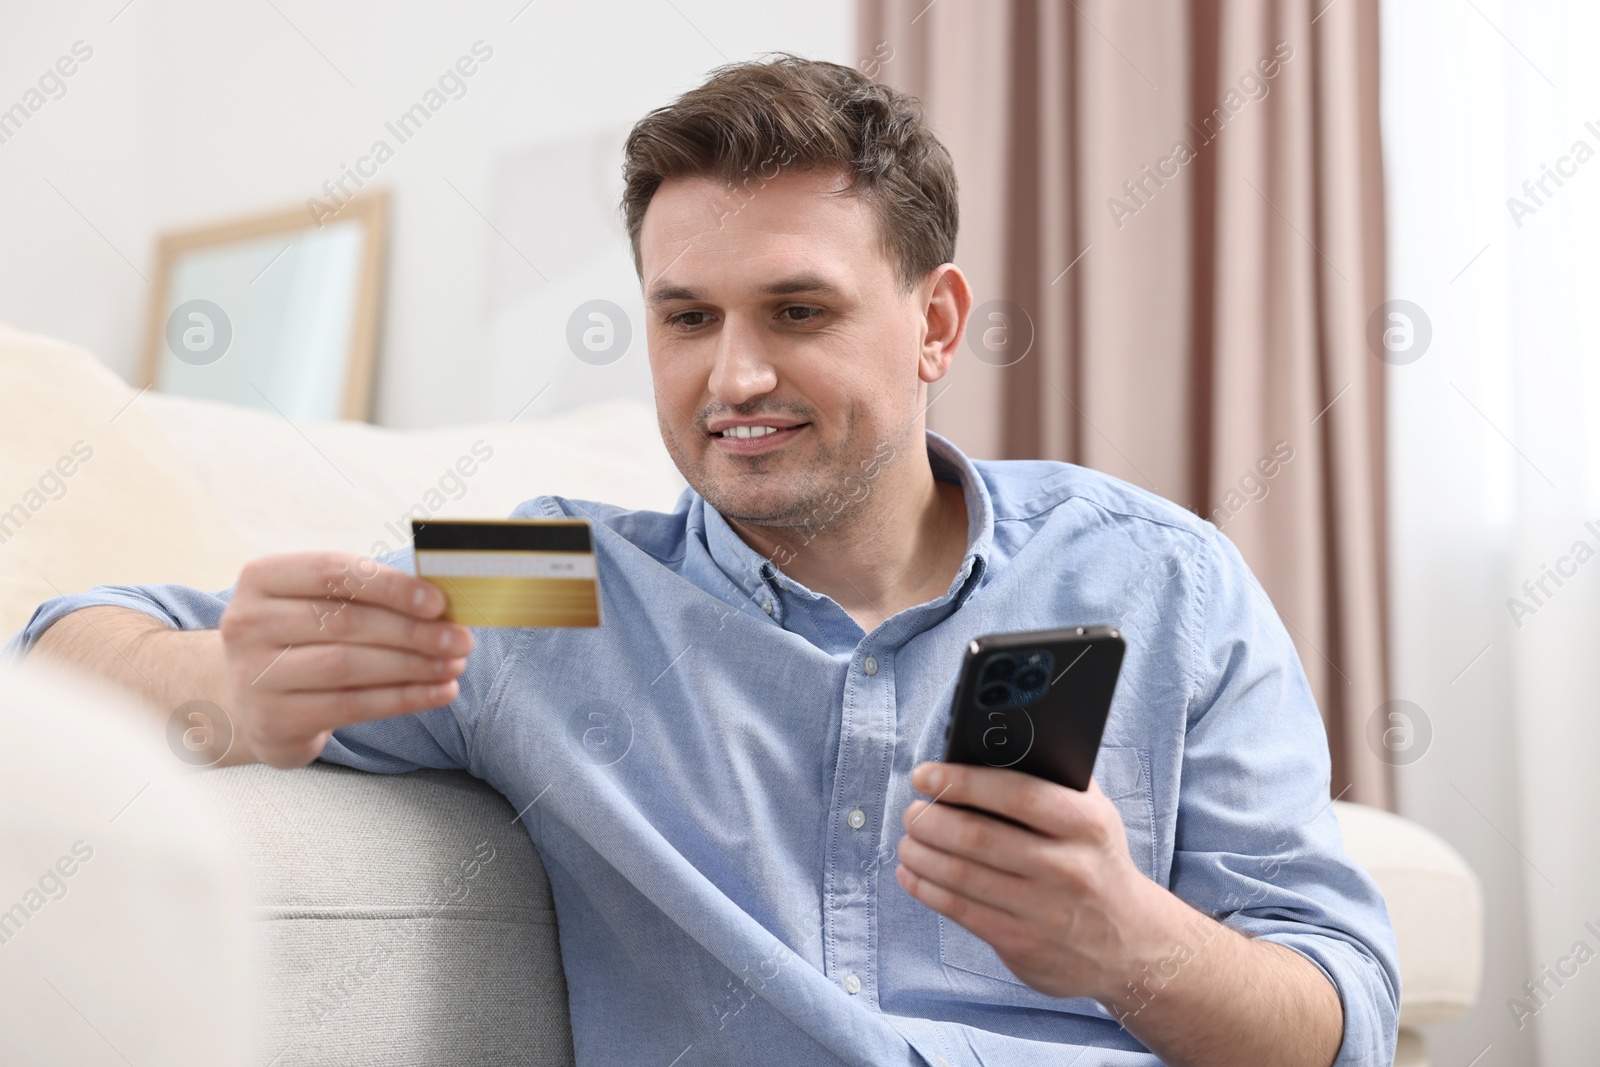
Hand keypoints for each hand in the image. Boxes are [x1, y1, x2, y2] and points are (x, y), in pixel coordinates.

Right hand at [218, 551, 472, 767]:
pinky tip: (439, 692)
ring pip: (348, 665)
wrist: (252, 703)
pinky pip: (351, 706)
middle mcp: (247, 623)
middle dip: (413, 631)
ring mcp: (253, 674)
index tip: (439, 602)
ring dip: (413, 665)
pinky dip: (404, 698)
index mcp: (262, 578)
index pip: (333, 572)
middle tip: (461, 639)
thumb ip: (368, 595)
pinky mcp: (272, 720)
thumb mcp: (318, 605)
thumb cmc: (302, 640)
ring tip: (454, 665)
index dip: (390, 586)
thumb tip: (443, 602)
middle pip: (344, 622)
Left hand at [895, 761, 1184, 1002]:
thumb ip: (1052, 783)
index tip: (925, 775)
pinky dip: (927, 888)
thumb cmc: (1096, 863)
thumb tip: (984, 751)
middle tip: (912, 812)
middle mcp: (1068, 867)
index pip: (1017, 794)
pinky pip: (961, 910)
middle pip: (979, 837)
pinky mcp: (1022, 944)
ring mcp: (1044, 910)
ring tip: (908, 840)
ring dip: (921, 854)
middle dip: (931, 820)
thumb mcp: (1093, 818)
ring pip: (962, 876)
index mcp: (1086, 824)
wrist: (1131, 943)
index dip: (963, 782)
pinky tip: (912, 874)